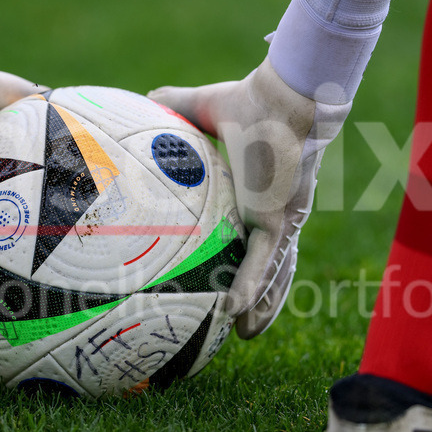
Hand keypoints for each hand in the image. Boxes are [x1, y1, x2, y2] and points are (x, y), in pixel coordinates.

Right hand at [149, 58, 350, 337]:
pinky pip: (264, 263)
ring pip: (273, 275)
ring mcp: (282, 221)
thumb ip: (178, 104)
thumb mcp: (207, 108)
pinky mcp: (280, 221)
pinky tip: (237, 314)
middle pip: (273, 267)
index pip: (258, 237)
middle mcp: (278, 214)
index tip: (233, 278)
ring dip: (261, 307)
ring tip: (245, 334)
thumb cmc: (254, 100)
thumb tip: (147, 97)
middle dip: (263, 297)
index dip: (250, 260)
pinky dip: (252, 289)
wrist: (285, 96)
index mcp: (264, 195)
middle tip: (242, 323)